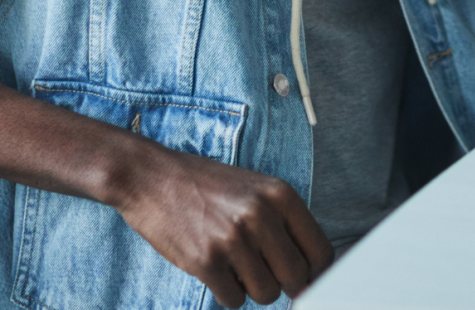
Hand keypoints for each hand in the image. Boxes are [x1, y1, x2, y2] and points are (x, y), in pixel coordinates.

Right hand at [113, 148, 332, 307]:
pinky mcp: (205, 261)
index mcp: (280, 195)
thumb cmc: (207, 186)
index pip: (321, 251)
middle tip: (266, 273)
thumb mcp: (256, 190)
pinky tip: (217, 271)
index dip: (316, 272)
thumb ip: (284, 223)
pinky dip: (227, 293)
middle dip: (284, 283)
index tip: (305, 278)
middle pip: (296, 277)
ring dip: (253, 288)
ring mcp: (232, 239)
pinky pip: (234, 299)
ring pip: (266, 293)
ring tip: (237, 266)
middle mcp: (260, 215)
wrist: (153, 178)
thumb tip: (312, 270)